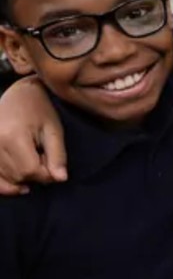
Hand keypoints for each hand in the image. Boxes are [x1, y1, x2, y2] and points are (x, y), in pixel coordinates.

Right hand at [0, 77, 66, 195]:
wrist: (18, 93)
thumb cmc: (40, 109)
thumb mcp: (54, 130)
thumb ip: (58, 155)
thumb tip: (60, 179)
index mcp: (12, 136)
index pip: (30, 170)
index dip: (46, 173)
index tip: (53, 164)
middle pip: (17, 176)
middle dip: (35, 174)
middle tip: (43, 158)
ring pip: (5, 178)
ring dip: (21, 177)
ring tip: (30, 159)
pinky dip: (4, 184)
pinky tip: (17, 185)